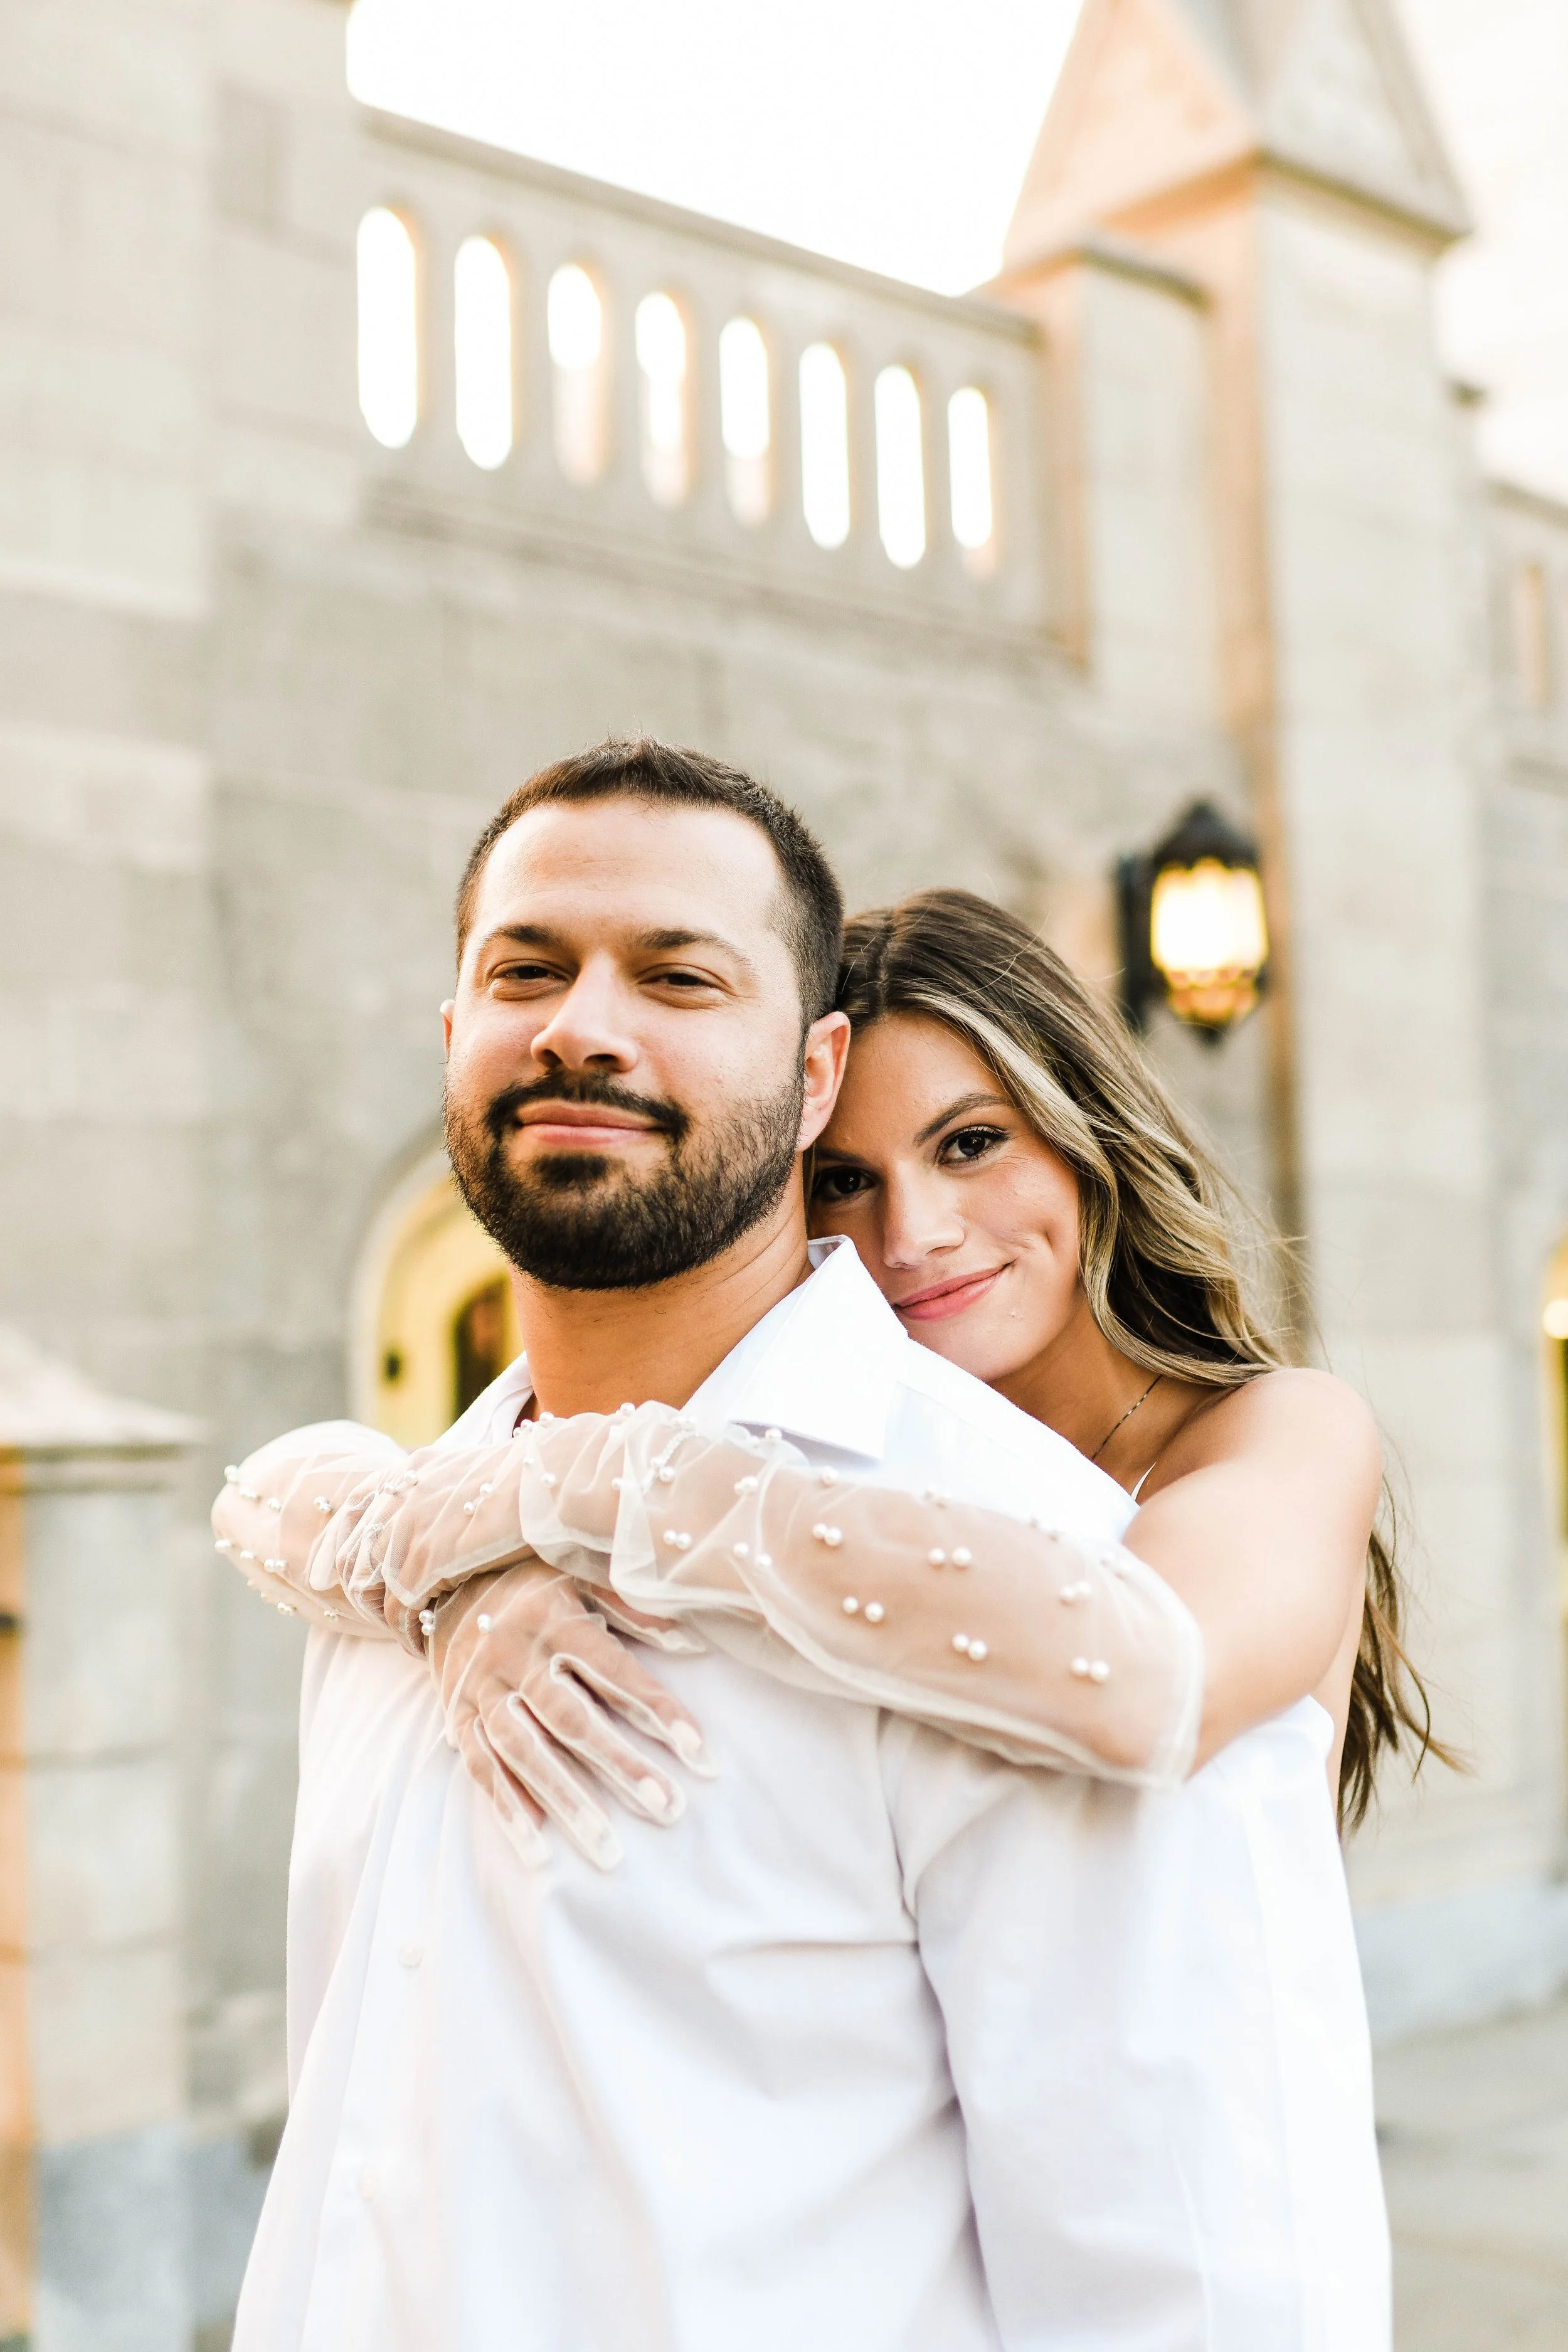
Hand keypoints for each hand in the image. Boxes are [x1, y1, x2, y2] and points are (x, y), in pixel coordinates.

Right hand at [431, 1561, 712, 1869]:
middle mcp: (518, 1657)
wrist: (444, 1579)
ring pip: (525, 1751)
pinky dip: (506, 1804)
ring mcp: (483, 1689)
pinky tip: (537, 1845)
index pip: (615, 1672)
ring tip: (608, 1849)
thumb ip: (632, 1606)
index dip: (658, 1710)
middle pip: (572, 1720)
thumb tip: (692, 1639)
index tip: (700, 1752)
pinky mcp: (457, 1714)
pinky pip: (479, 1765)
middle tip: (667, 1809)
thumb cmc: (533, 1582)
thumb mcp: (580, 1576)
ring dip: (566, 1801)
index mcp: (556, 1620)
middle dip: (620, 1766)